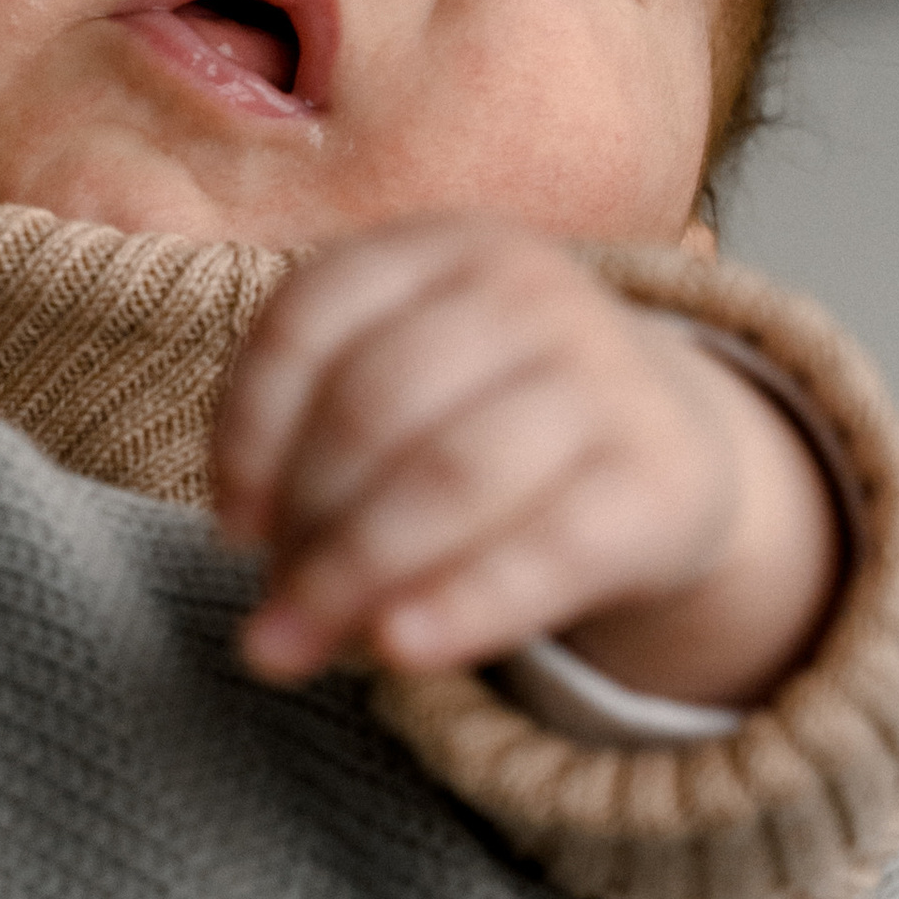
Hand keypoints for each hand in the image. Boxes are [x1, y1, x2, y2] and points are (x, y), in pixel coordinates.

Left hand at [215, 218, 842, 709]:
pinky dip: (461, 606)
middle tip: (270, 614)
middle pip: (373, 409)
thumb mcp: (401, 397)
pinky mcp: (659, 476)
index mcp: (440, 248)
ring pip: (449, 476)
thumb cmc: (486, 420)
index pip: (305, 321)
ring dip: (356, 573)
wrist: (666, 442)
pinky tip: (397, 651)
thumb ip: (312, 469)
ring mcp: (606, 374)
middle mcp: (531, 290)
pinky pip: (544, 550)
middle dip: (303, 523)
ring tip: (300, 646)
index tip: (232, 528)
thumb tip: (267, 622)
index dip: (248, 432)